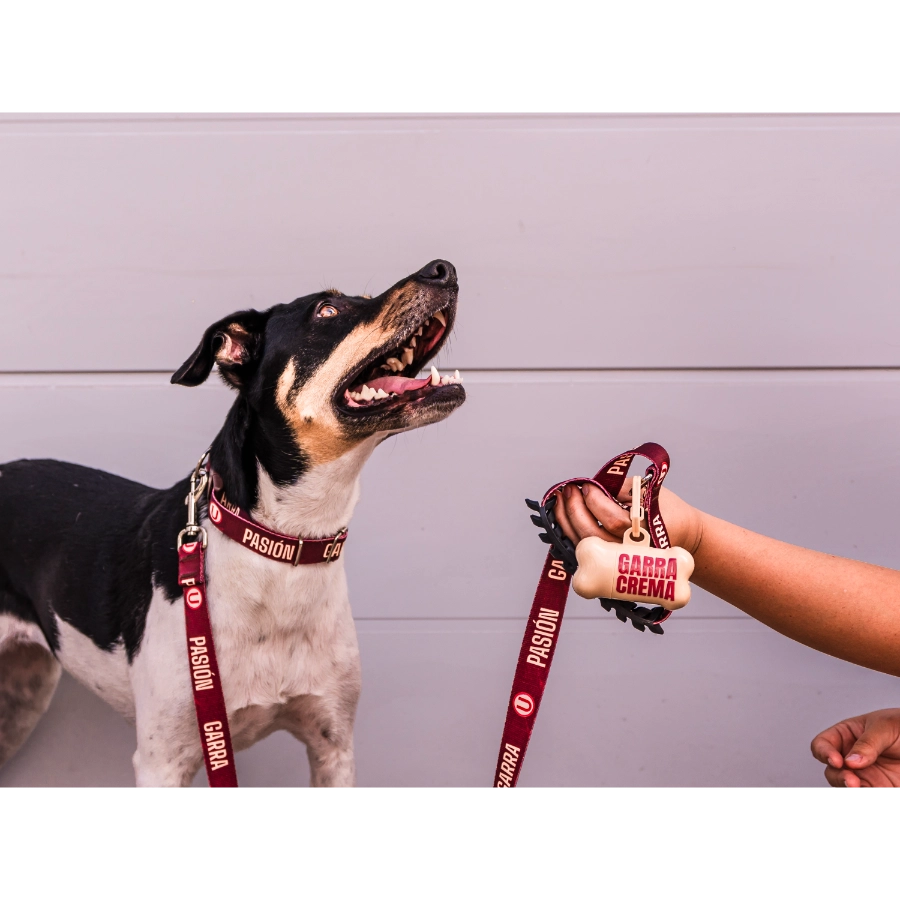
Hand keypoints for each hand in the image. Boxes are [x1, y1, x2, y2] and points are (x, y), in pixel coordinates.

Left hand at [554, 482, 703, 555]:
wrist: (683, 536)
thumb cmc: (665, 510)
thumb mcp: (648, 491)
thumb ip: (619, 489)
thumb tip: (588, 486)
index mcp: (646, 530)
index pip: (613, 519)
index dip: (595, 501)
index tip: (586, 486)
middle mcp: (632, 549)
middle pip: (594, 535)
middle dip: (575, 511)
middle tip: (569, 491)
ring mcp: (621, 560)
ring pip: (585, 546)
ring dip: (566, 522)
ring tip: (560, 501)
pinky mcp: (611, 563)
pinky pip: (584, 550)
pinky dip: (570, 534)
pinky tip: (563, 518)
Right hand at [811, 709, 899, 787]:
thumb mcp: (885, 726)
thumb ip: (867, 742)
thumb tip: (851, 760)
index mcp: (847, 735)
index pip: (823, 744)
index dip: (824, 752)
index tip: (837, 761)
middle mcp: (851, 756)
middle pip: (832, 770)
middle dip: (839, 777)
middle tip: (852, 781)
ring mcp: (864, 774)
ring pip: (845, 786)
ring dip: (849, 789)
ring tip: (860, 788)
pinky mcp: (879, 787)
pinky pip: (866, 792)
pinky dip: (865, 793)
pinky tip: (870, 790)